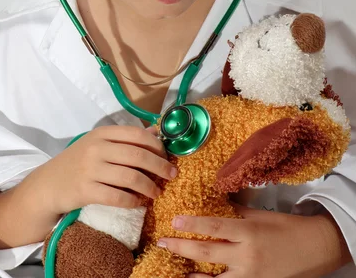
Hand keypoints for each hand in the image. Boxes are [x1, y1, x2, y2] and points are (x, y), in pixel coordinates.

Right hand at [30, 125, 176, 214]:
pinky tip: (138, 203)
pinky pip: (117, 197)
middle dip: (160, 166)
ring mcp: (90, 169)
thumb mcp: (98, 143)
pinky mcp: (86, 191)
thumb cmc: (78, 162)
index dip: (156, 145)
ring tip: (157, 192)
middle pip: (138, 156)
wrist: (48, 184)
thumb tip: (154, 132)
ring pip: (130, 177)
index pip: (137, 134)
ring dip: (149, 186)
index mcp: (102, 133)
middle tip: (172, 175)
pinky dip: (132, 201)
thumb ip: (124, 139)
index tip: (167, 156)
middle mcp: (97, 148)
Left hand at [156, 204, 350, 277]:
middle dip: (181, 248)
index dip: (192, 224)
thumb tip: (213, 206)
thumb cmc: (286, 227)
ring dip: (191, 274)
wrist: (314, 249)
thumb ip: (236, 213)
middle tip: (162, 242)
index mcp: (248, 232)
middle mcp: (246, 256)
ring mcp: (249, 276)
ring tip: (174, 268)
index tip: (174, 221)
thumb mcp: (260, 215)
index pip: (214, 227)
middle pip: (207, 253)